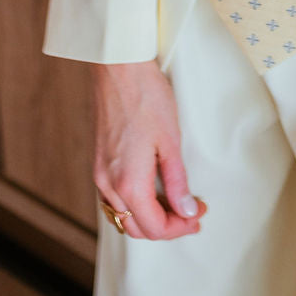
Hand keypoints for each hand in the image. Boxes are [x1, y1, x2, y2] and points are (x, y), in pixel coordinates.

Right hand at [92, 60, 206, 240]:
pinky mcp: (97, 161)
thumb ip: (177, 182)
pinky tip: (150, 191)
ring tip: (173, 205)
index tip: (198, 214)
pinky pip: (112, 198)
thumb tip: (187, 210)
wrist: (118, 67)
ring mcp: (99, 173)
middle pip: (135, 228)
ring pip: (121, 215)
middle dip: (165, 227)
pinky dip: (132, 204)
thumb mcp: (171, 141)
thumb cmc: (146, 97)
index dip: (180, 227)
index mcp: (129, 182)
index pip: (154, 227)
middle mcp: (108, 184)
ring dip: (147, 218)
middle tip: (190, 214)